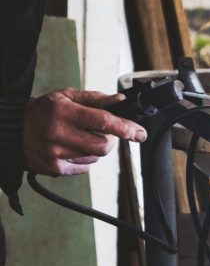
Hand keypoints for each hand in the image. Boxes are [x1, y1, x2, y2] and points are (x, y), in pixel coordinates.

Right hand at [23, 88, 146, 176]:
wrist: (13, 130)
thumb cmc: (45, 110)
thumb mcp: (68, 96)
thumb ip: (96, 98)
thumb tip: (120, 100)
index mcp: (64, 111)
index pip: (102, 121)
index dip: (125, 128)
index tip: (140, 133)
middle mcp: (58, 133)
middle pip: (103, 145)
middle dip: (111, 139)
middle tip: (103, 132)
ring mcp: (54, 154)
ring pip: (95, 157)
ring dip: (97, 148)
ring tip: (81, 137)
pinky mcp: (52, 169)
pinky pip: (84, 167)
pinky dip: (85, 158)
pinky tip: (72, 147)